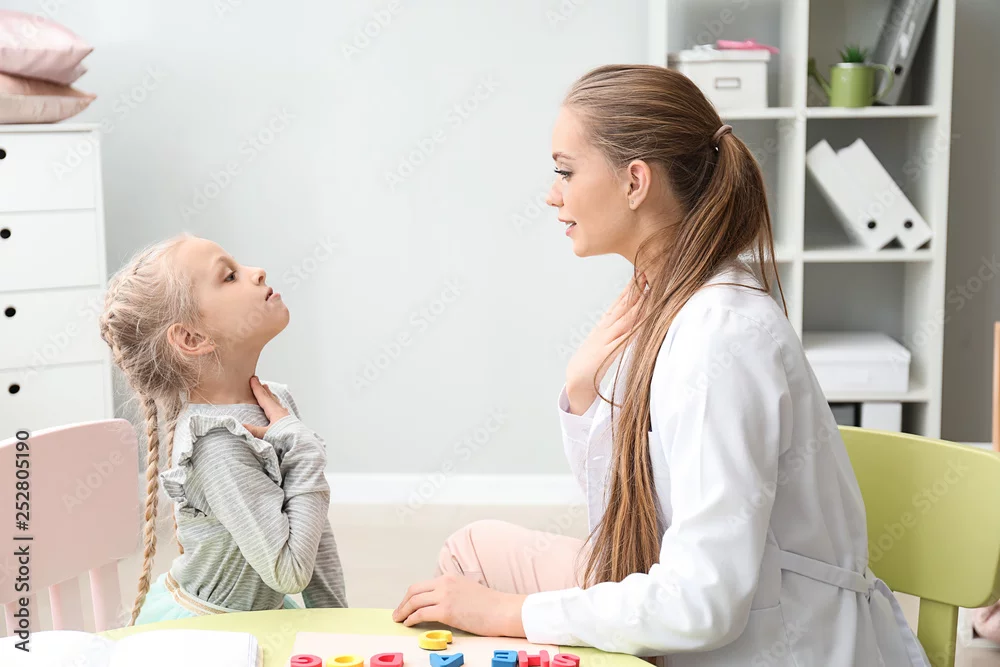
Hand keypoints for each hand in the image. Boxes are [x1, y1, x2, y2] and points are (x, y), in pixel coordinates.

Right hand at [242, 376, 290, 438]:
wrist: (302, 443)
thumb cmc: (285, 437)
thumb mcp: (267, 434)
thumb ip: (254, 430)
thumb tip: (241, 426)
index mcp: (275, 412)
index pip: (263, 397)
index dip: (257, 388)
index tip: (253, 379)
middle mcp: (281, 411)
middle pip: (270, 398)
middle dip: (264, 390)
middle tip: (260, 382)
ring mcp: (286, 416)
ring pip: (276, 403)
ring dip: (271, 396)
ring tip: (268, 392)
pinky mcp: (289, 422)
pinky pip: (281, 409)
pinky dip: (277, 405)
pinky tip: (280, 408)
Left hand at [392, 574, 526, 637]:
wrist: (502, 610)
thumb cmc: (489, 605)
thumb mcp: (467, 589)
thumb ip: (451, 592)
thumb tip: (438, 603)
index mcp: (449, 577)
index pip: (422, 585)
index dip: (410, 596)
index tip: (405, 604)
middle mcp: (444, 583)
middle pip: (414, 591)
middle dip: (402, 603)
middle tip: (397, 613)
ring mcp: (445, 596)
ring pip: (415, 602)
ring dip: (403, 611)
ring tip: (399, 620)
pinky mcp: (446, 611)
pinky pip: (421, 614)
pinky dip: (411, 619)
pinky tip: (409, 623)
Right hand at [565, 274, 646, 413]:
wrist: (576, 380)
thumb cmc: (591, 363)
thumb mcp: (603, 342)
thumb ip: (615, 331)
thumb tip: (629, 320)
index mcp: (604, 326)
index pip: (619, 302)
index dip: (630, 287)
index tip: (641, 272)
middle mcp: (605, 329)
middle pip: (623, 305)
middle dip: (636, 289)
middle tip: (648, 271)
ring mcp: (606, 340)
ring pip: (625, 319)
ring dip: (638, 304)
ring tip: (650, 290)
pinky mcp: (607, 354)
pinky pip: (624, 340)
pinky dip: (635, 329)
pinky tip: (644, 321)